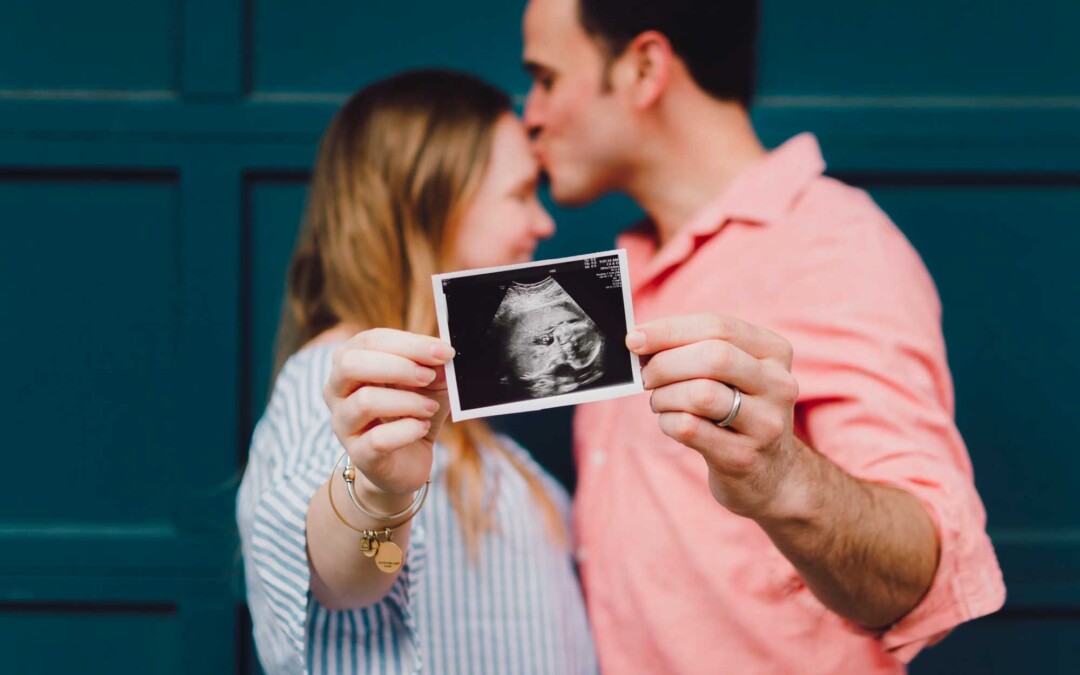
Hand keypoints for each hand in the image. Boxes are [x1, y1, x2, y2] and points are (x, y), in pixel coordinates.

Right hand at [323, 329, 454, 504]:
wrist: (407, 462)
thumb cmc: (413, 412)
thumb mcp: (429, 384)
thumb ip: (434, 365)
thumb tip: (444, 352)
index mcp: (351, 364)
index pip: (370, 341)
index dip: (409, 343)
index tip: (443, 351)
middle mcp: (337, 391)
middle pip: (351, 364)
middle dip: (398, 366)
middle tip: (429, 376)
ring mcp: (343, 424)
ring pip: (365, 401)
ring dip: (407, 401)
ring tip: (430, 408)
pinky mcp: (359, 454)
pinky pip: (378, 439)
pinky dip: (407, 430)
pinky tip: (421, 428)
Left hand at [628, 314, 802, 519]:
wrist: (771, 474)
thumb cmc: (737, 411)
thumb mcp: (733, 374)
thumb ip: (695, 349)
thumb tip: (640, 339)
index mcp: (775, 352)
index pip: (718, 327)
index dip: (669, 330)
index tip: (635, 338)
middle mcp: (778, 385)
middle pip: (713, 358)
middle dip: (666, 364)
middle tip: (645, 376)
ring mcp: (766, 424)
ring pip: (701, 394)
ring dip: (664, 396)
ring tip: (660, 401)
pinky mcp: (744, 456)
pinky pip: (690, 428)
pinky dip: (667, 422)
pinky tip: (670, 422)